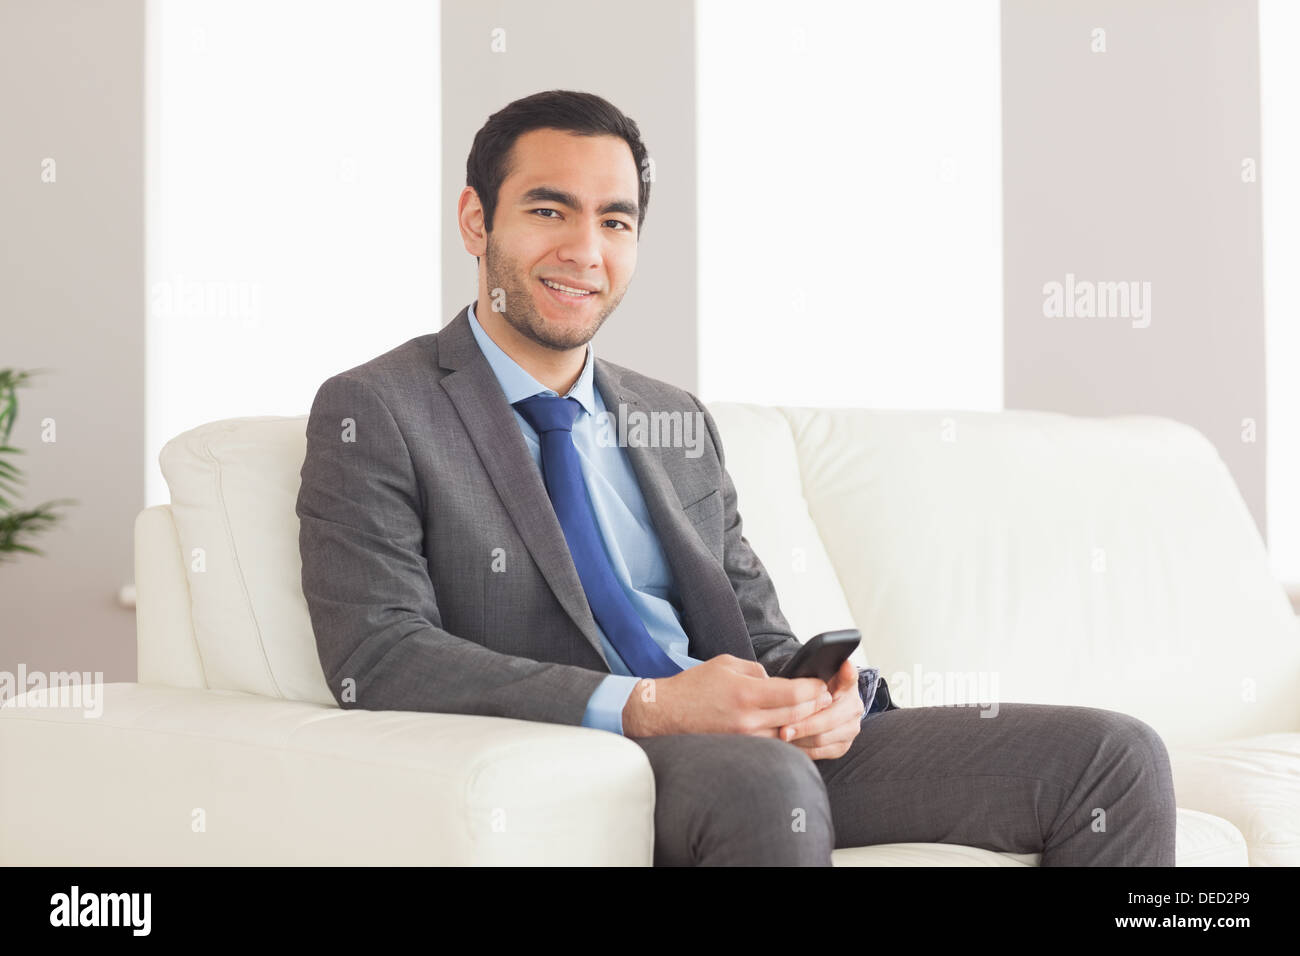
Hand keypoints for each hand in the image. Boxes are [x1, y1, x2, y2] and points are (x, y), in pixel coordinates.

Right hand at [622, 653, 830, 737]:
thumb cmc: (693, 687)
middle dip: (816, 706)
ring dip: (806, 724)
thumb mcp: (726, 664)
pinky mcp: (742, 752)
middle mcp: (749, 720)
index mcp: (746, 693)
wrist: (663, 715)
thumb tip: (780, 682)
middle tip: (826, 697)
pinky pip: (775, 748)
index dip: (814, 688)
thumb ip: (758, 672)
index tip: (822, 684)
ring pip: (790, 735)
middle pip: (799, 716)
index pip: (795, 693)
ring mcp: (746, 740)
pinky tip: (796, 732)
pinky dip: (789, 739)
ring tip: (815, 714)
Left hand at [776, 659, 864, 760]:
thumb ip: (816, 671)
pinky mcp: (843, 746)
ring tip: (781, 737)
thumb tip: (843, 664)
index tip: (841, 668)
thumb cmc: (810, 692)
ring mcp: (851, 728)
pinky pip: (821, 752)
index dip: (846, 675)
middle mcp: (854, 706)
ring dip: (800, 739)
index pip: (849, 677)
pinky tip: (789, 745)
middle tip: (783, 730)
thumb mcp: (811, 676)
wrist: (820, 708)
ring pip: (822, 738)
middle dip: (804, 725)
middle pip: (829, 719)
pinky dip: (803, 749)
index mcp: (848, 684)